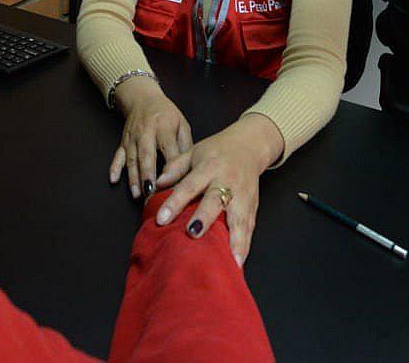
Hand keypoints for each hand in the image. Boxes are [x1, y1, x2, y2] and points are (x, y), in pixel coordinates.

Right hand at [110, 76, 191, 198]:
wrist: (143, 98)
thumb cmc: (166, 114)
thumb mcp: (182, 124)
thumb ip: (186, 145)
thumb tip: (189, 168)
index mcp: (163, 128)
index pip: (168, 149)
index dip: (171, 167)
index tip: (174, 183)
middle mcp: (146, 133)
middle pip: (146, 155)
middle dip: (148, 175)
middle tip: (151, 193)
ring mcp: (132, 138)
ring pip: (132, 159)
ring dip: (133, 177)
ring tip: (137, 194)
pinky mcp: (123, 142)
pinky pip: (118, 155)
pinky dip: (114, 167)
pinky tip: (114, 179)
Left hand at [152, 114, 283, 266]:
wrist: (249, 145)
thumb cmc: (217, 150)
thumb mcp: (193, 151)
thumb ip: (174, 168)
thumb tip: (155, 184)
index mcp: (208, 167)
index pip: (189, 186)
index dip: (175, 202)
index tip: (161, 219)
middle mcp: (227, 181)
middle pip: (215, 201)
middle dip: (204, 218)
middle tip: (192, 234)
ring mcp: (242, 196)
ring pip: (237, 218)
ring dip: (232, 240)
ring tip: (227, 260)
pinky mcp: (253, 207)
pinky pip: (248, 228)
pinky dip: (244, 245)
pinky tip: (238, 262)